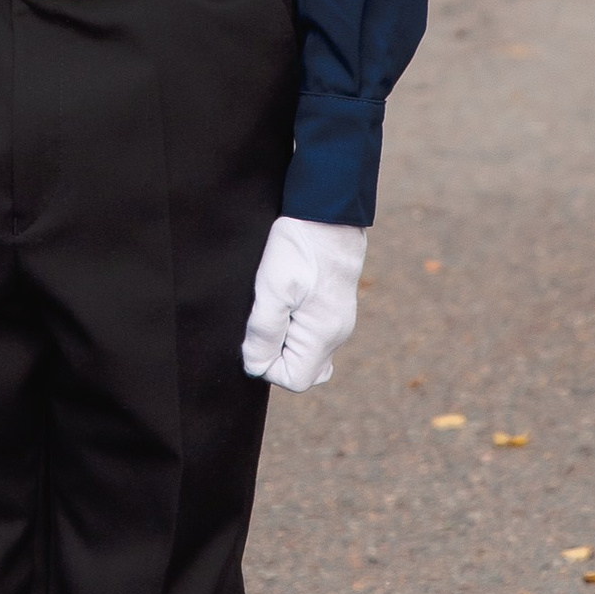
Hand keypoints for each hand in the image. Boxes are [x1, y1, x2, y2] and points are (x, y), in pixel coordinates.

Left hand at [240, 217, 365, 391]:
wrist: (327, 213)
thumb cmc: (299, 249)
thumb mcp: (272, 289)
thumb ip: (263, 333)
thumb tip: (255, 366)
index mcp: (324, 336)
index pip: (294, 380)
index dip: (268, 366)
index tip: (257, 335)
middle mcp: (337, 334)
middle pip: (303, 370)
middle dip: (277, 356)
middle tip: (265, 321)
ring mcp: (339, 320)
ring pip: (307, 351)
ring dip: (284, 339)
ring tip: (274, 305)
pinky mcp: (334, 306)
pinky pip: (313, 333)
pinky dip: (295, 326)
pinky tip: (285, 299)